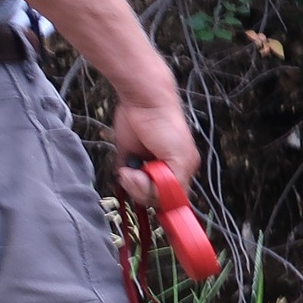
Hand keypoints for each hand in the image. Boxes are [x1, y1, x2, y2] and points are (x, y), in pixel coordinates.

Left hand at [110, 92, 197, 208]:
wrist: (144, 103)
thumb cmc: (167, 125)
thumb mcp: (181, 157)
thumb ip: (178, 181)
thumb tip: (168, 200)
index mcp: (181, 172)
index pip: (172, 199)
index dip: (162, 199)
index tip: (154, 192)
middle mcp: (163, 171)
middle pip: (153, 197)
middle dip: (143, 189)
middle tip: (138, 173)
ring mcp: (144, 166)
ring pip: (137, 190)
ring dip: (131, 183)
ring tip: (130, 168)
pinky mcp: (127, 159)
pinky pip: (122, 179)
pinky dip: (121, 178)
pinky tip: (125, 168)